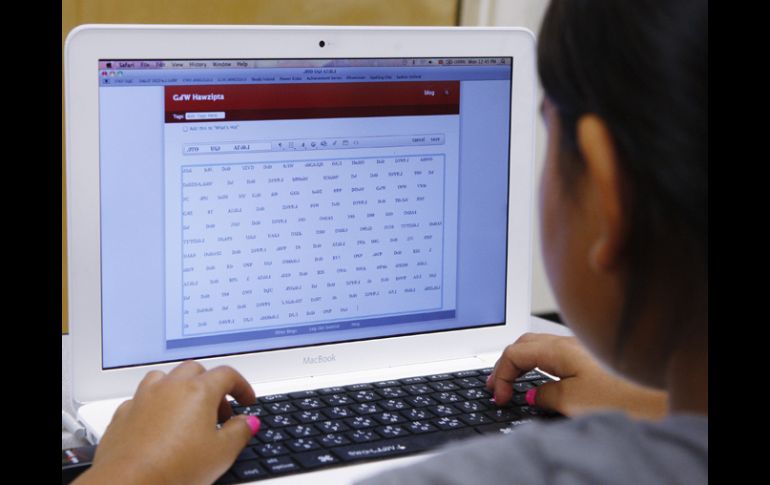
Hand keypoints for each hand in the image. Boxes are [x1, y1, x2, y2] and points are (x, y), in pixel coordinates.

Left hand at [75, 361, 259, 484]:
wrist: (128, 483)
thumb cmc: (174, 468)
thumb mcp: (222, 453)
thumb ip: (240, 431)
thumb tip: (248, 422)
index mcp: (198, 391)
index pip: (227, 375)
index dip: (241, 386)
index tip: (246, 400)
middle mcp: (170, 387)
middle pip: (196, 371)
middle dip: (211, 386)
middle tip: (220, 412)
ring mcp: (144, 398)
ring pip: (165, 378)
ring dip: (180, 388)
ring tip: (188, 412)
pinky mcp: (124, 414)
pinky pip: (143, 398)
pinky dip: (155, 405)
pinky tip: (159, 425)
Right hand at [487, 333, 667, 419]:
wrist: (662, 395)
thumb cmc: (625, 395)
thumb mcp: (574, 401)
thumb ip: (545, 394)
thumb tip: (533, 394)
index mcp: (559, 348)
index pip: (514, 352)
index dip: (501, 375)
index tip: (500, 397)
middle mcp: (570, 343)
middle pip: (524, 344)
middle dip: (506, 364)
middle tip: (497, 386)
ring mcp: (582, 350)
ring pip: (541, 348)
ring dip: (523, 364)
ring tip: (514, 382)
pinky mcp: (594, 361)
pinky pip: (557, 357)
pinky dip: (540, 367)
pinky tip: (545, 381)